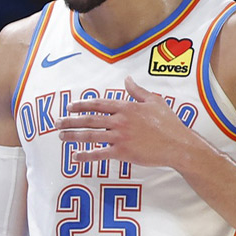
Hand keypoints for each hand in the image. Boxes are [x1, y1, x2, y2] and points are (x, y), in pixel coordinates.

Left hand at [59, 76, 205, 169]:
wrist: (177, 144)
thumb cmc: (169, 123)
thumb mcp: (154, 101)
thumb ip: (137, 91)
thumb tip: (127, 80)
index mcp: (126, 107)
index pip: (98, 104)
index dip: (81, 105)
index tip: (69, 106)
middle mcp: (120, 120)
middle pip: (89, 119)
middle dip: (70, 121)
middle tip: (57, 123)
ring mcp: (120, 137)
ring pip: (90, 135)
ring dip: (73, 136)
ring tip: (61, 136)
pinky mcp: (123, 152)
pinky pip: (100, 154)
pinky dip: (86, 155)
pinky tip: (75, 156)